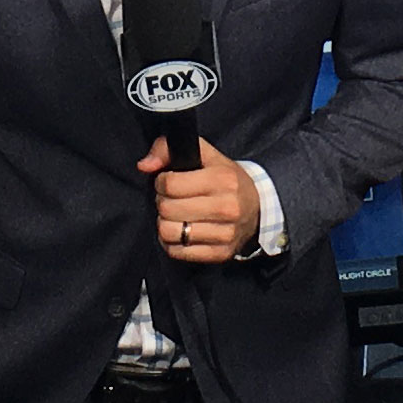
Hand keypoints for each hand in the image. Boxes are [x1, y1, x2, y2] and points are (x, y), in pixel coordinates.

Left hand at [140, 135, 258, 263]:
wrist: (258, 207)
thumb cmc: (226, 180)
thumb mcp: (205, 156)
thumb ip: (168, 150)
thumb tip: (144, 165)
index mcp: (222, 179)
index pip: (170, 184)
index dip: (161, 182)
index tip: (168, 182)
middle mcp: (226, 207)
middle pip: (167, 209)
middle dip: (162, 202)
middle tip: (171, 200)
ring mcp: (225, 233)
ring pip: (169, 232)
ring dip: (165, 224)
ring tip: (175, 216)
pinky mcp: (220, 253)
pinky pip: (178, 252)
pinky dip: (172, 243)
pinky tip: (181, 232)